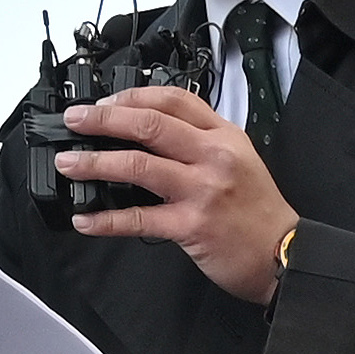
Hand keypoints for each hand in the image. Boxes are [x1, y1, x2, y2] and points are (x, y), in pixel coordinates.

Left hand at [55, 85, 296, 301]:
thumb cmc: (259, 212)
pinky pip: (138, 218)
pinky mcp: (191, 226)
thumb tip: (145, 132)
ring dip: (94, 163)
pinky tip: (86, 219)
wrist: (284, 256)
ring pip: (136, 165)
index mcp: (223, 136)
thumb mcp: (240, 160)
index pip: (171, 99)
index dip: (130, 97)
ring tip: (69, 165)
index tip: (104, 102)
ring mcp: (202, 190)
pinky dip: (105, 219)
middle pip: (147, 124)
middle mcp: (212, 157)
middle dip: (101, 119)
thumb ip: (200, 141)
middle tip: (75, 122)